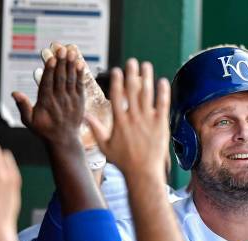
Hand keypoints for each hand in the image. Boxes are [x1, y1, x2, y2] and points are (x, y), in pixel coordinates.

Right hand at [13, 46, 84, 147]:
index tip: (52, 59)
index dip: (50, 71)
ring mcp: (71, 100)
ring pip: (71, 80)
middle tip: (62, 49)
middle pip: (60, 79)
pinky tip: (80, 63)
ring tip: (71, 52)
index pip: (48, 83)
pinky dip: (80, 74)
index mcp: (46, 103)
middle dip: (61, 63)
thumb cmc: (44, 129)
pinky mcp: (79, 101)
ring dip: (71, 65)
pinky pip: (80, 86)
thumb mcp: (29, 121)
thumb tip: (14, 93)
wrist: (64, 139)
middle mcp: (59, 100)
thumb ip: (23, 106)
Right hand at [86, 58, 169, 176]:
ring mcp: (148, 120)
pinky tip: (162, 81)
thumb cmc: (124, 162)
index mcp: (119, 121)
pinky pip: (162, 104)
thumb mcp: (105, 146)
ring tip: (146, 65)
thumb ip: (96, 129)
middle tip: (132, 61)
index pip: (117, 95)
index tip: (117, 69)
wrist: (143, 173)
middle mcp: (133, 117)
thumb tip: (84, 116)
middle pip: (132, 90)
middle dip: (132, 74)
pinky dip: (162, 92)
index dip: (117, 81)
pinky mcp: (161, 124)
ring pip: (147, 94)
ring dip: (147, 78)